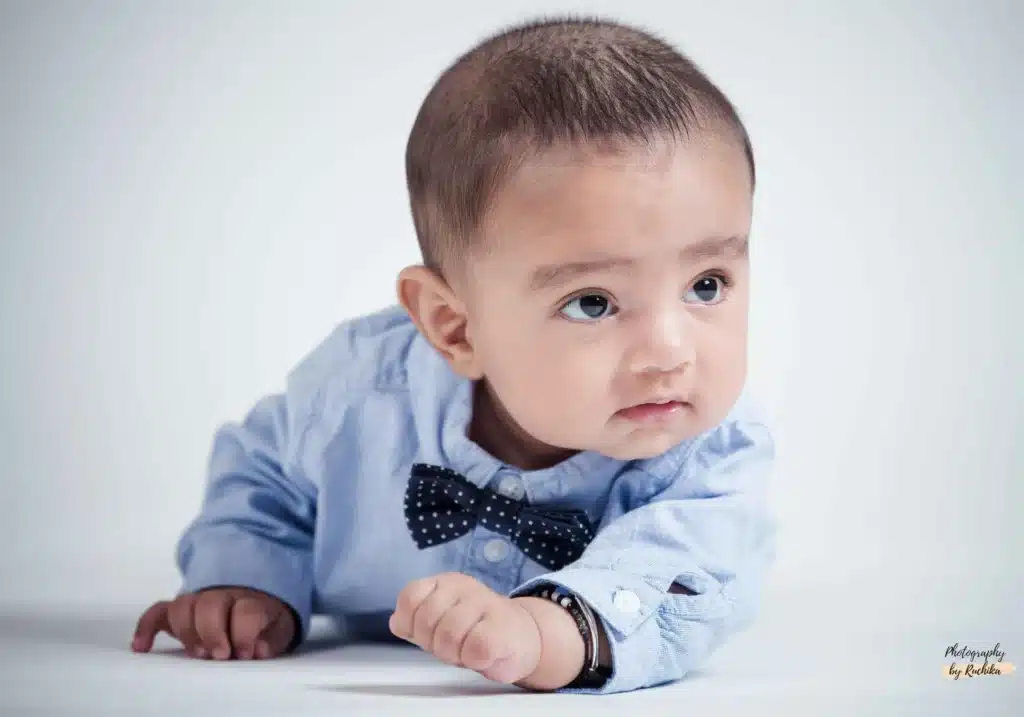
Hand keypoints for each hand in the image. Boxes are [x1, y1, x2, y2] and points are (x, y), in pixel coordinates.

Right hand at [131, 587, 295, 659]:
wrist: (257, 598)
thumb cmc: (266, 619)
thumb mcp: (280, 628)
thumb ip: (272, 639)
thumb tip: (258, 651)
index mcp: (251, 599)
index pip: (245, 609)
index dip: (244, 633)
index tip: (245, 653)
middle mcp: (223, 595)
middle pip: (209, 603)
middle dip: (212, 631)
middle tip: (219, 655)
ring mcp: (199, 600)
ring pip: (183, 605)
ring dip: (186, 631)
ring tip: (197, 654)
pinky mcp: (181, 610)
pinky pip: (158, 611)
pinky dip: (146, 626)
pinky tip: (141, 647)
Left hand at [388, 572, 541, 684]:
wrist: (522, 636)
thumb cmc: (475, 629)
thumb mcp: (441, 620)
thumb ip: (415, 620)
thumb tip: (397, 622)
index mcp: (444, 582)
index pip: (410, 598)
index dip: (412, 624)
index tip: (428, 633)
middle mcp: (463, 587)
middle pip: (427, 621)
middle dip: (433, 644)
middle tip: (452, 646)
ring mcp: (485, 603)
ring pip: (449, 635)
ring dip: (454, 654)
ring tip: (467, 651)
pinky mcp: (503, 627)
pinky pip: (475, 648)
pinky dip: (474, 659)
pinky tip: (483, 655)